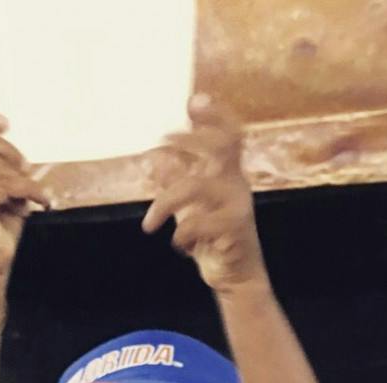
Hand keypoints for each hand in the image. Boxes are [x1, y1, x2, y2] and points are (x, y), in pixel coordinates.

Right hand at [0, 112, 49, 279]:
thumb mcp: (2, 192)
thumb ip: (4, 170)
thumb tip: (23, 157)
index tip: (5, 124)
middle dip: (7, 149)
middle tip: (25, 167)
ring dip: (21, 177)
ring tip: (34, 194)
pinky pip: (5, 185)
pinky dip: (29, 191)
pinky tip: (41, 202)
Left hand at [141, 95, 266, 293]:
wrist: (234, 278)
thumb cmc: (211, 240)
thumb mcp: (189, 208)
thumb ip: (176, 182)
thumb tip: (157, 157)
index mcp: (226, 175)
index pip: (229, 135)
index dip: (214, 115)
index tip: (192, 101)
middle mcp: (236, 184)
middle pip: (223, 145)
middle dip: (193, 137)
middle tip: (162, 139)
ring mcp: (237, 206)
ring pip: (196, 186)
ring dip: (164, 204)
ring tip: (149, 225)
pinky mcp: (233, 230)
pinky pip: (197, 223)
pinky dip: (181, 235)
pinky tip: (179, 246)